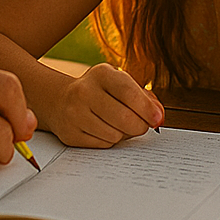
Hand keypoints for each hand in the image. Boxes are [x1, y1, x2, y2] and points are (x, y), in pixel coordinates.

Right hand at [42, 63, 163, 147]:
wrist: (61, 100)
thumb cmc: (100, 92)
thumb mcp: (120, 84)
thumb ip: (144, 97)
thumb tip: (158, 116)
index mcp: (101, 74)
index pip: (128, 93)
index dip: (147, 109)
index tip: (157, 119)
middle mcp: (84, 91)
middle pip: (124, 118)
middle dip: (140, 126)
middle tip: (142, 125)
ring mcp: (74, 113)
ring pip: (114, 135)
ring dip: (124, 134)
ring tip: (118, 124)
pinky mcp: (70, 133)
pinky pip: (102, 145)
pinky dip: (110, 141)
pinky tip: (104, 130)